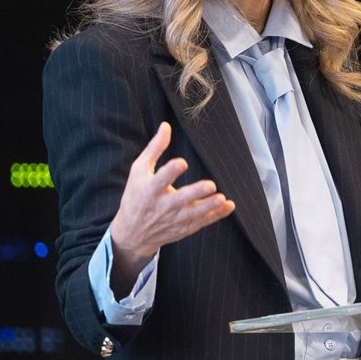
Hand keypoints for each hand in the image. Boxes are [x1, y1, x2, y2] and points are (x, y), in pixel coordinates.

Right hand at [108, 122, 234, 295]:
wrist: (132, 233)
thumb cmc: (136, 196)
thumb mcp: (139, 171)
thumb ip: (154, 149)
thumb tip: (166, 126)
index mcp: (150, 189)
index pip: (160, 179)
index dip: (171, 171)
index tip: (182, 163)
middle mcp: (162, 205)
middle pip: (181, 199)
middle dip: (195, 193)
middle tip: (211, 185)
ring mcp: (174, 219)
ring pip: (194, 214)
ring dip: (209, 207)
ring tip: (222, 199)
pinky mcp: (183, 228)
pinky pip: (201, 222)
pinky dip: (215, 216)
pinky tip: (228, 206)